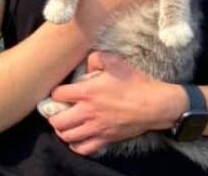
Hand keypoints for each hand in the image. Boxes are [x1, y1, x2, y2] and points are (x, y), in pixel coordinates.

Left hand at [47, 51, 185, 155]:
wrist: (155, 104)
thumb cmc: (135, 82)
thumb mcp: (114, 61)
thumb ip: (95, 59)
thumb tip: (85, 65)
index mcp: (87, 92)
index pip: (57, 95)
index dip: (55, 92)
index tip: (59, 92)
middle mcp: (88, 112)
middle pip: (57, 121)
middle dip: (53, 116)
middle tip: (57, 111)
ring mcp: (96, 128)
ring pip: (67, 136)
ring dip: (62, 130)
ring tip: (65, 124)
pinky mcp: (106, 139)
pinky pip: (83, 149)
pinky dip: (76, 145)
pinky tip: (77, 137)